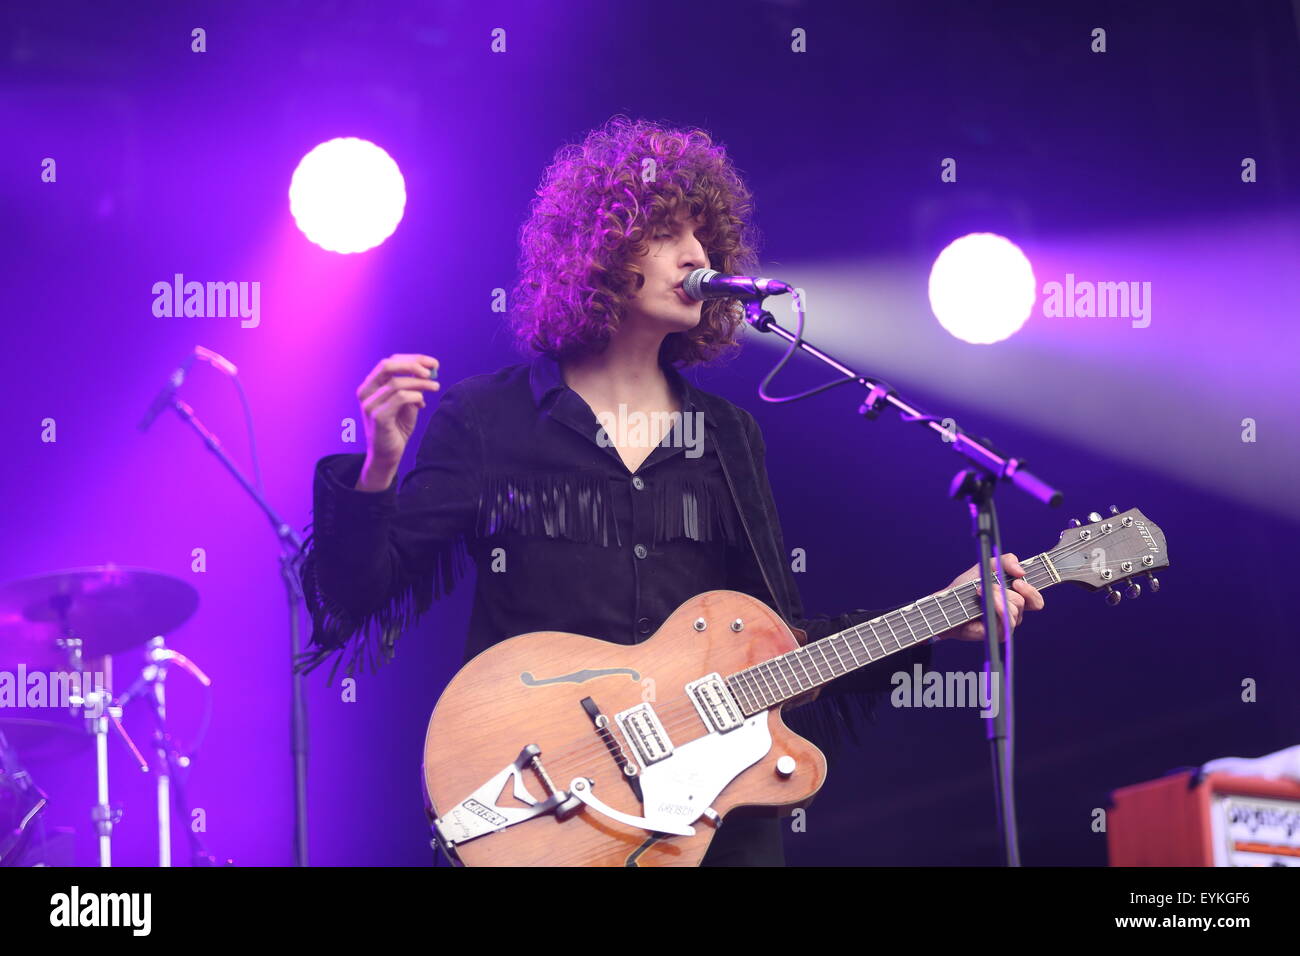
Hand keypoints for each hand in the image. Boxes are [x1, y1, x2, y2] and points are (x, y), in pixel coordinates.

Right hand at [355, 353, 439, 488]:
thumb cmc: (397, 427)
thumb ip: (412, 386)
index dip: (413, 359)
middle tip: (432, 371)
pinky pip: (399, 398)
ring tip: (435, 387)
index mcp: (371, 385)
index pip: (390, 362)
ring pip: (397, 383)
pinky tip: (422, 403)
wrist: (387, 454)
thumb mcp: (406, 403)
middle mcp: (366, 392)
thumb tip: (428, 370)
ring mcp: (369, 404)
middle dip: (413, 364)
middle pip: (387, 366)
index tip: (433, 363)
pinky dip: (415, 396)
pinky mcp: (378, 417)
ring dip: (420, 383)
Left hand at [935, 552, 1044, 641]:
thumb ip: (1006, 561)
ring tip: (981, 590)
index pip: (1036, 598)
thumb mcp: (987, 566)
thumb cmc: (967, 587)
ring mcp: (1007, 623)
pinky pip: (1007, 621)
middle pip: (1031, 602)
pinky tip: (985, 600)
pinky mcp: (999, 633)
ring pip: (1017, 609)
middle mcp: (1014, 612)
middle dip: (1014, 589)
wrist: (948, 602)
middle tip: (997, 584)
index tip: (1018, 578)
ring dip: (999, 596)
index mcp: (1016, 597)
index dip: (1032, 589)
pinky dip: (997, 606)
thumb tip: (1021, 570)